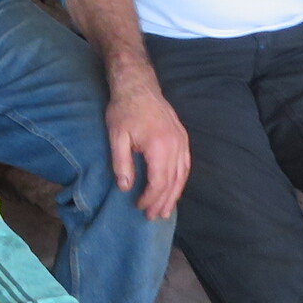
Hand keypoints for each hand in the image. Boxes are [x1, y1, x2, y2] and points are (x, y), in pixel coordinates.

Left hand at [105, 73, 189, 216]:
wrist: (138, 85)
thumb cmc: (124, 110)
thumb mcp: (117, 136)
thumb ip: (121, 163)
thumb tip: (124, 188)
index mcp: (159, 146)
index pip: (158, 181)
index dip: (150, 198)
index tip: (138, 206)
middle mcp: (176, 145)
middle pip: (173, 182)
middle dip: (162, 202)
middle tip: (152, 217)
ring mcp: (182, 141)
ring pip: (182, 175)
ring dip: (174, 195)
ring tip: (166, 211)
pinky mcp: (183, 138)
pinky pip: (186, 165)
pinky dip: (181, 180)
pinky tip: (174, 190)